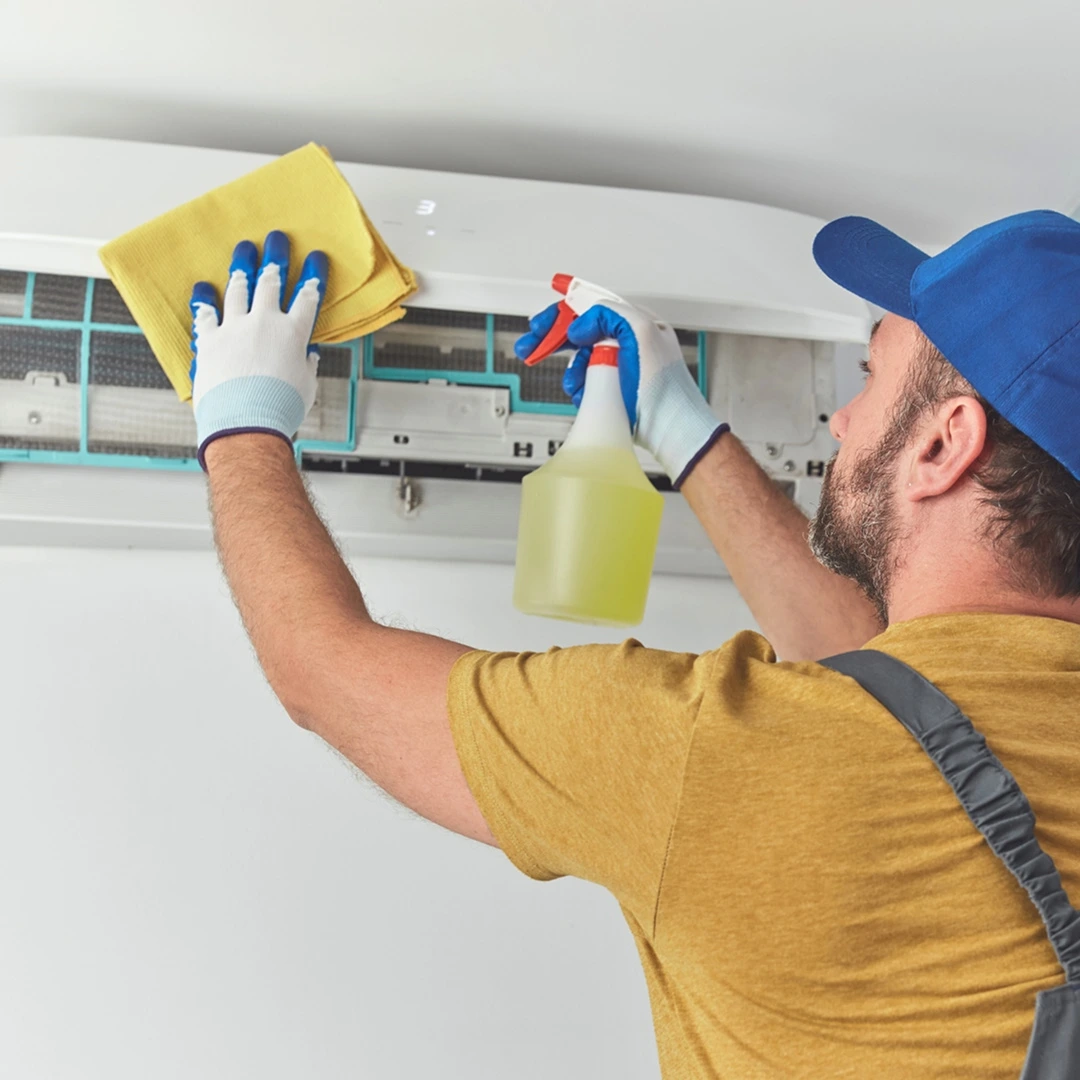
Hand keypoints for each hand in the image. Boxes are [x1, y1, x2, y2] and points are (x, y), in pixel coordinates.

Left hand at [190, 230, 327, 468]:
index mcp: (293, 333)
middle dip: (276, 259)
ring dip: (241, 267)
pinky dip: (204, 300)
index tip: (316, 259)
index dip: (314, 276)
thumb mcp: (306, 386)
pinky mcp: (210, 340)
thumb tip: (308, 356)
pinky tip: (202, 288)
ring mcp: (235, 328)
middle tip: (277, 240)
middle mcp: (264, 323)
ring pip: (238, 289)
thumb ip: (306, 365)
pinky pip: (206, 314)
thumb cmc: (278, 409)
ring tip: (244, 251)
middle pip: (271, 282)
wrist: (246, 423)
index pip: (308, 297)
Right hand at [515, 297, 727, 487]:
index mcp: (634, 324)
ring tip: (576, 383)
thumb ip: (609, 315)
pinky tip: (583, 394)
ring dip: (572, 371)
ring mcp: (619, 367)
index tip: (544, 315)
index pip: (592, 308)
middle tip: (530, 348)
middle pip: (580, 333)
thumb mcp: (641, 332)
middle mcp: (626, 343)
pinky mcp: (613, 389)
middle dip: (553, 340)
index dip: (565, 309)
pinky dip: (579, 388)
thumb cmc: (664, 386)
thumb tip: (580, 326)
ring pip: (580, 361)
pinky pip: (586, 383)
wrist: (669, 428)